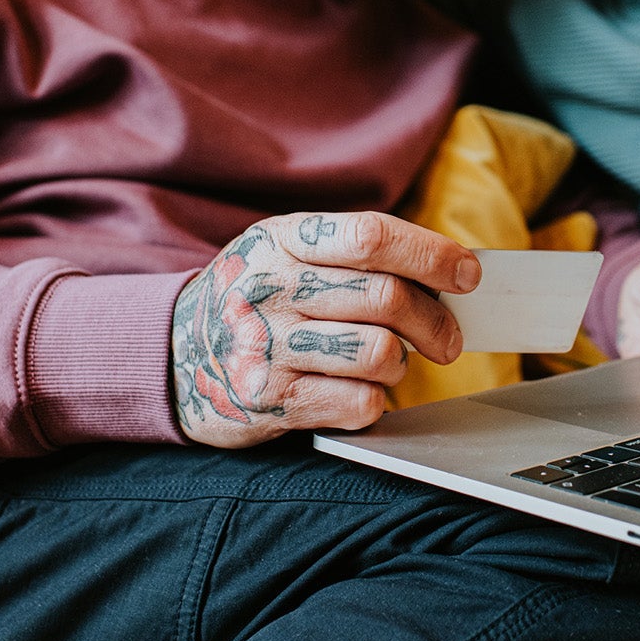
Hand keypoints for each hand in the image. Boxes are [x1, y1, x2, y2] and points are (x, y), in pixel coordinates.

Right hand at [170, 211, 479, 446]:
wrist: (172, 353)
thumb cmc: (255, 296)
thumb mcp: (285, 251)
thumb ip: (354, 254)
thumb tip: (451, 272)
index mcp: (282, 239)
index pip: (372, 237)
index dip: (432, 255)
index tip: (467, 274)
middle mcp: (271, 289)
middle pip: (387, 298)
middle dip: (436, 321)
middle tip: (447, 339)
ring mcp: (267, 347)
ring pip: (380, 354)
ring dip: (400, 364)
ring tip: (386, 363)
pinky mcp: (270, 402)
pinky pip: (359, 403)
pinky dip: (373, 401)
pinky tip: (353, 391)